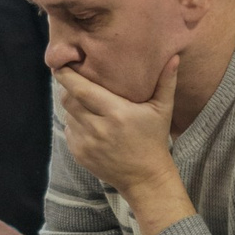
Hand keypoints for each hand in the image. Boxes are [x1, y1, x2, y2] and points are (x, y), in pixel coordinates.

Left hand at [54, 55, 187, 229]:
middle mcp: (98, 128)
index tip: (60, 64)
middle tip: (75, 80)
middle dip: (69, 88)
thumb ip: (166, 82)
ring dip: (73, 106)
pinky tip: (90, 123)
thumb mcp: (162, 110)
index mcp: (116, 113)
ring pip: (68, 115)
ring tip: (86, 102)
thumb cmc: (154, 139)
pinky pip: (69, 131)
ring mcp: (86, 143)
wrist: (145, 178)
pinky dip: (75, 123)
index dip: (67, 76)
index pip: (81, 90)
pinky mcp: (79, 154)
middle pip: (69, 100)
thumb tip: (174, 57)